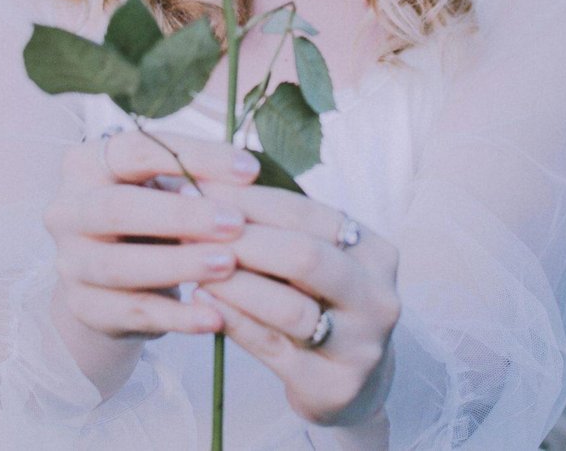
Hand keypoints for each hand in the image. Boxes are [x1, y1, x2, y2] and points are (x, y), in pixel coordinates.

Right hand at [45, 129, 262, 347]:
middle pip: (117, 208)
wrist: (113, 280)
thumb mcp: (165, 188)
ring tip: (228, 265)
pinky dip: (176, 317)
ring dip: (178, 265)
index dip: (195, 157)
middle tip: (236, 222)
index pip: (137, 150)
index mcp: (86, 164)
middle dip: (181, 216)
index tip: (250, 169)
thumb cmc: (150, 217)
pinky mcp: (82, 307)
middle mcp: (67, 210)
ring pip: (119, 265)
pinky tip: (214, 318)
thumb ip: (192, 179)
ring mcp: (70, 262)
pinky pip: (131, 312)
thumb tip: (246, 174)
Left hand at [193, 183, 400, 427]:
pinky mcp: (333, 385)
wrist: (350, 382)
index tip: (194, 186)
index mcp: (373, 251)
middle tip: (188, 227)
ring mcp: (361, 344)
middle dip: (239, 239)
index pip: (303, 212)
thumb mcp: (313, 260)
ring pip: (289, 307)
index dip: (246, 198)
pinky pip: (273, 346)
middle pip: (303, 255)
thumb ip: (275, 227)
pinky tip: (202, 303)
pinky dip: (233, 320)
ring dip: (232, 283)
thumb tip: (203, 181)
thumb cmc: (319, 305)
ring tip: (190, 266)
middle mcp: (377, 295)